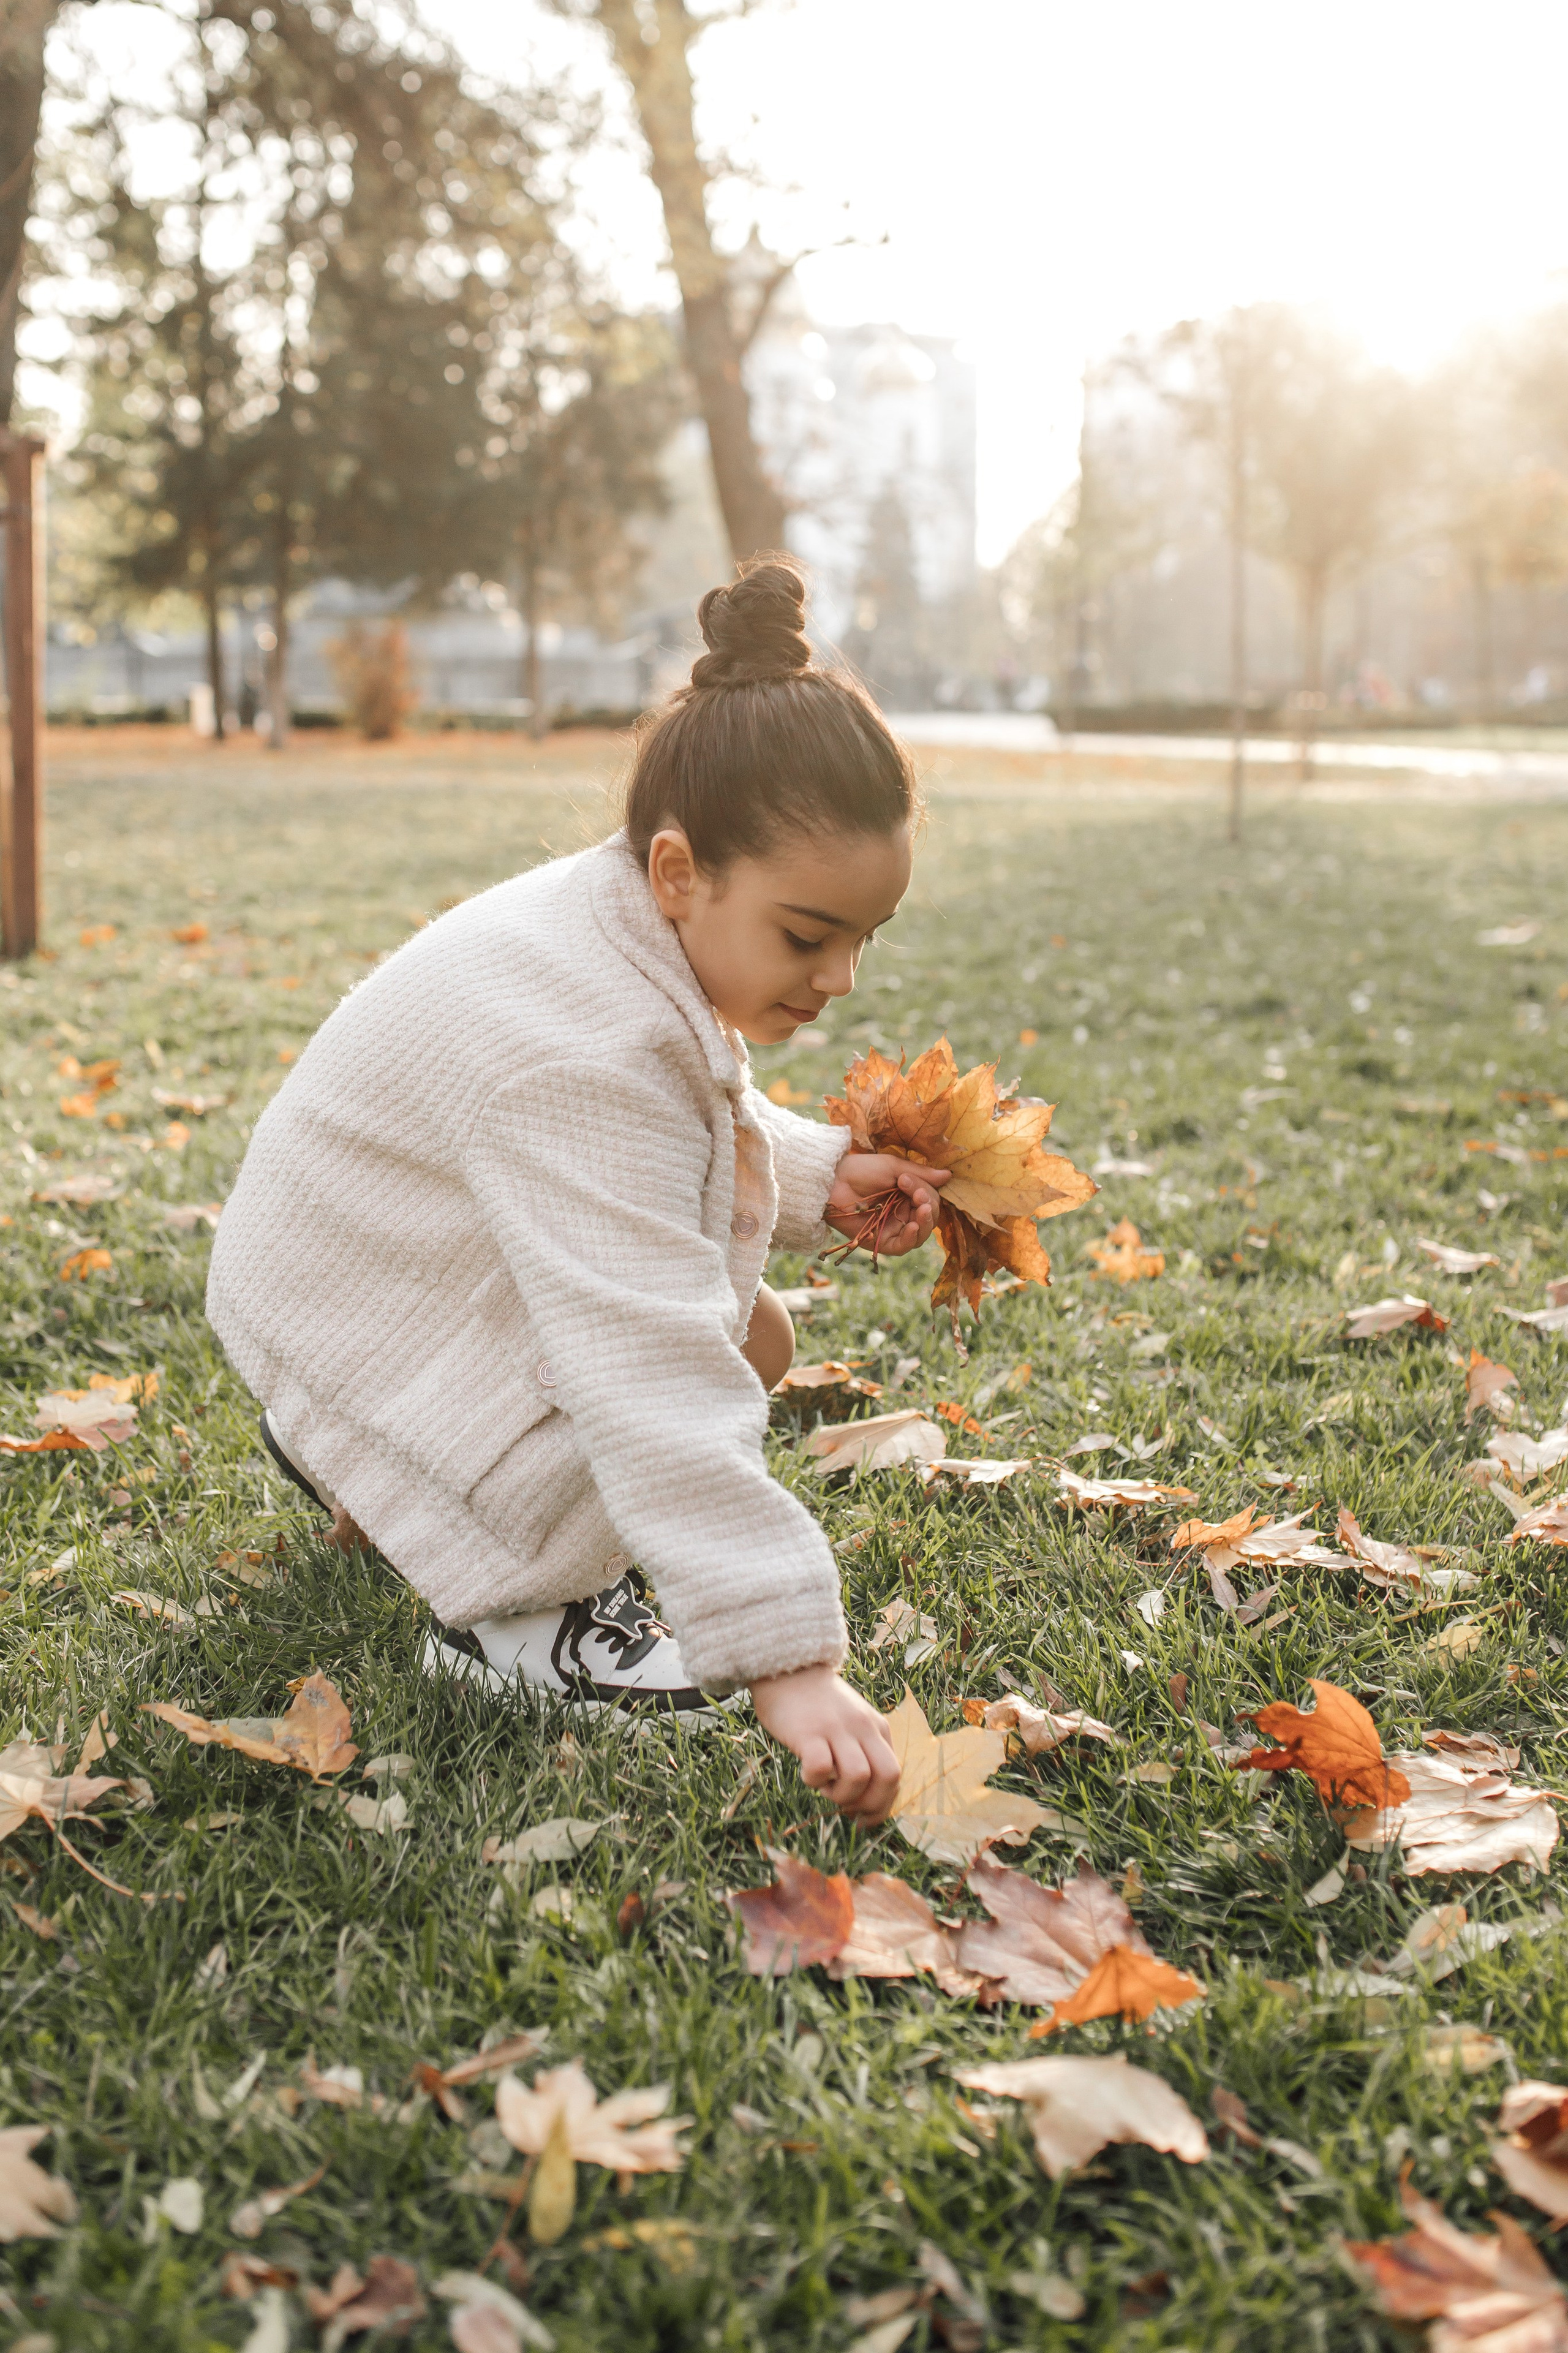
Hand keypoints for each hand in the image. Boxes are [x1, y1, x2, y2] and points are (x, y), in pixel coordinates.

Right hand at [750, 1664, 900, 1824]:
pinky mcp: (809, 1732)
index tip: (865, 1818)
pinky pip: (821, 1768)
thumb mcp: (853, 1720)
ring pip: (859, 1777)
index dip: (883, 1805)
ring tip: (825, 1786)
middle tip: (847, 1807)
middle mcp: (862, 1727)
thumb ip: (863, 1748)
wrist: (788, 1667)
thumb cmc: (818, 1703)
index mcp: (876, 1727)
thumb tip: (866, 1794)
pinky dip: (814, 1780)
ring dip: (841, 1795)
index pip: (895, 1774)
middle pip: (888, 1776)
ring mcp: (837, 1728)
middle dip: (870, 1805)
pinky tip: (807, 1772)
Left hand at [825, 1151, 948, 1257]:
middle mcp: (903, 1213)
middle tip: (916, 1195)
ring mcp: (893, 1228)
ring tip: (922, 1210)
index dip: (926, 1192)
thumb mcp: (894, 1167)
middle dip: (928, 1205)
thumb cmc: (860, 1170)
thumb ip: (921, 1175)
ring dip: (926, 1222)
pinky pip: (903, 1246)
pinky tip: (913, 1225)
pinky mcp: (881, 1242)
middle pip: (929, 1217)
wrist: (832, 1181)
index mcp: (908, 1195)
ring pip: (921, 1233)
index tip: (906, 1179)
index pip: (930, 1199)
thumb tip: (949, 1176)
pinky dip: (912, 1237)